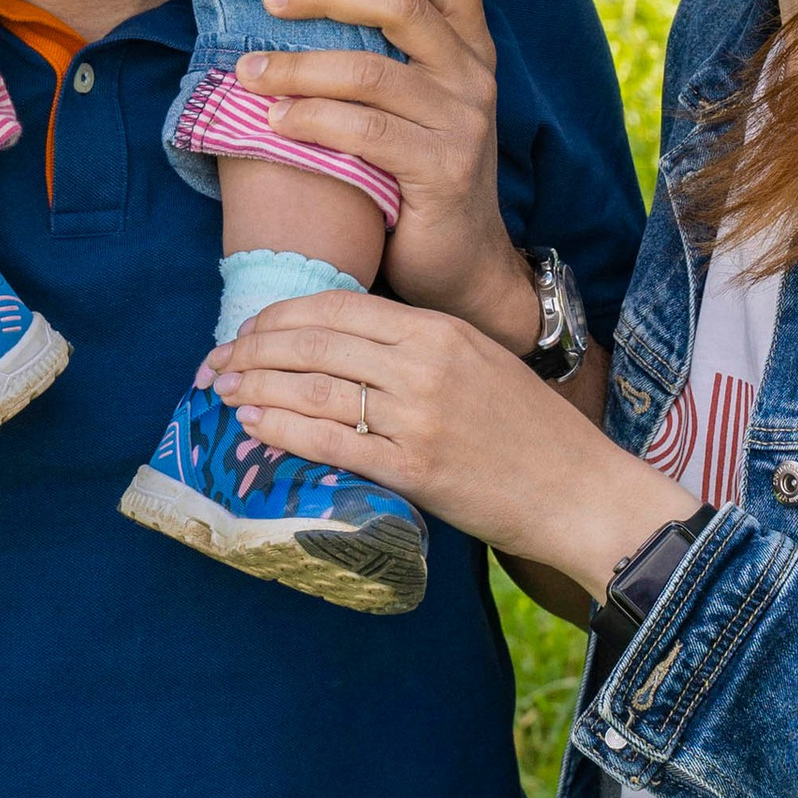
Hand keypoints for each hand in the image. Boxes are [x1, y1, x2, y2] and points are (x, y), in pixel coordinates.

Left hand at [214, 295, 694, 595]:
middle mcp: (424, 363)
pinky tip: (253, 428)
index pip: (339, 307)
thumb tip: (341, 353)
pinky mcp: (414, 468)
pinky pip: (330, 441)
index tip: (248, 331)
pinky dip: (281, 430)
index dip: (282, 316)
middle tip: (217, 361)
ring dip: (257, 387)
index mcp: (439, 329)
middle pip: (315, 342)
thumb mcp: (479, 363)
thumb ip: (417, 350)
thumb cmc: (530, 432)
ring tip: (224, 391)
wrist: (580, 491)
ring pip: (314, 387)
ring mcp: (418, 416)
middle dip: (254, 348)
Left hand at [241, 0, 540, 345]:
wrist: (463, 268)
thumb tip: (296, 6)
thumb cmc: (418, 176)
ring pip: (370, 73)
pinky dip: (311, 121)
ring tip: (247, 70)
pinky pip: (365, 132)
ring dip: (298, 67)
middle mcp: (473, 76)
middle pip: (402, 6)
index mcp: (469, 48)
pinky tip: (275, 123)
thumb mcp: (413, 106)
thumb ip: (383, 57)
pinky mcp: (442, 171)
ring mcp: (462, 124)